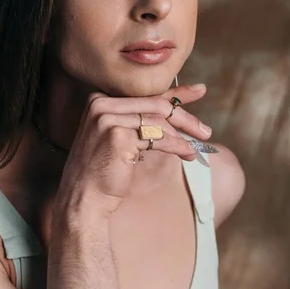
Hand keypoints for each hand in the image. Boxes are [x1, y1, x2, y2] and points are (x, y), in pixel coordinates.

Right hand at [52, 84, 210, 221]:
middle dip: (185, 117)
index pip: (145, 94)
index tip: (200, 91)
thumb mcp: (120, 138)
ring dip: (183, 136)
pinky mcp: (118, 136)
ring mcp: (108, 118)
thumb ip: (140, 120)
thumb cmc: (102, 170)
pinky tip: (187, 153)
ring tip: (196, 148)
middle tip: (205, 131)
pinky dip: (176, 146)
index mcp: (99, 100)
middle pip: (155, 105)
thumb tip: (174, 108)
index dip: (176, 93)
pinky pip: (157, 138)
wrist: (84, 197)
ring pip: (158, 121)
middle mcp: (101, 104)